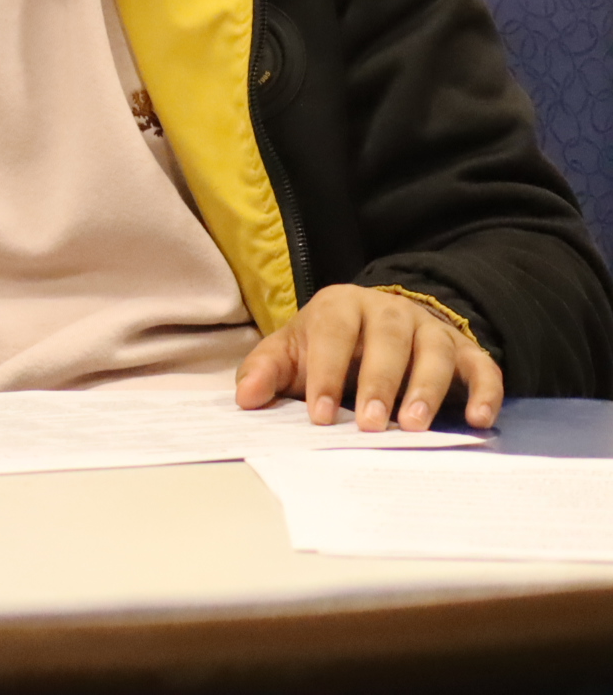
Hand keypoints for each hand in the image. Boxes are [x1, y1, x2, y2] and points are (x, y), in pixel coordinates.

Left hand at [235, 284, 502, 430]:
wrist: (372, 325)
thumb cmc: (326, 346)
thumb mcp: (290, 351)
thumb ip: (266, 371)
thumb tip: (246, 398)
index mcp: (341, 306)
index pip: (333, 334)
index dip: (327, 373)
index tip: (321, 416)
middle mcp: (389, 310)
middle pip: (389, 339)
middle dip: (381, 382)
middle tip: (373, 425)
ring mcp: (430, 328)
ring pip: (435, 352)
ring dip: (427, 389)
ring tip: (415, 426)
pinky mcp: (463, 349)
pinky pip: (482, 366)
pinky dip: (486, 391)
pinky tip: (481, 419)